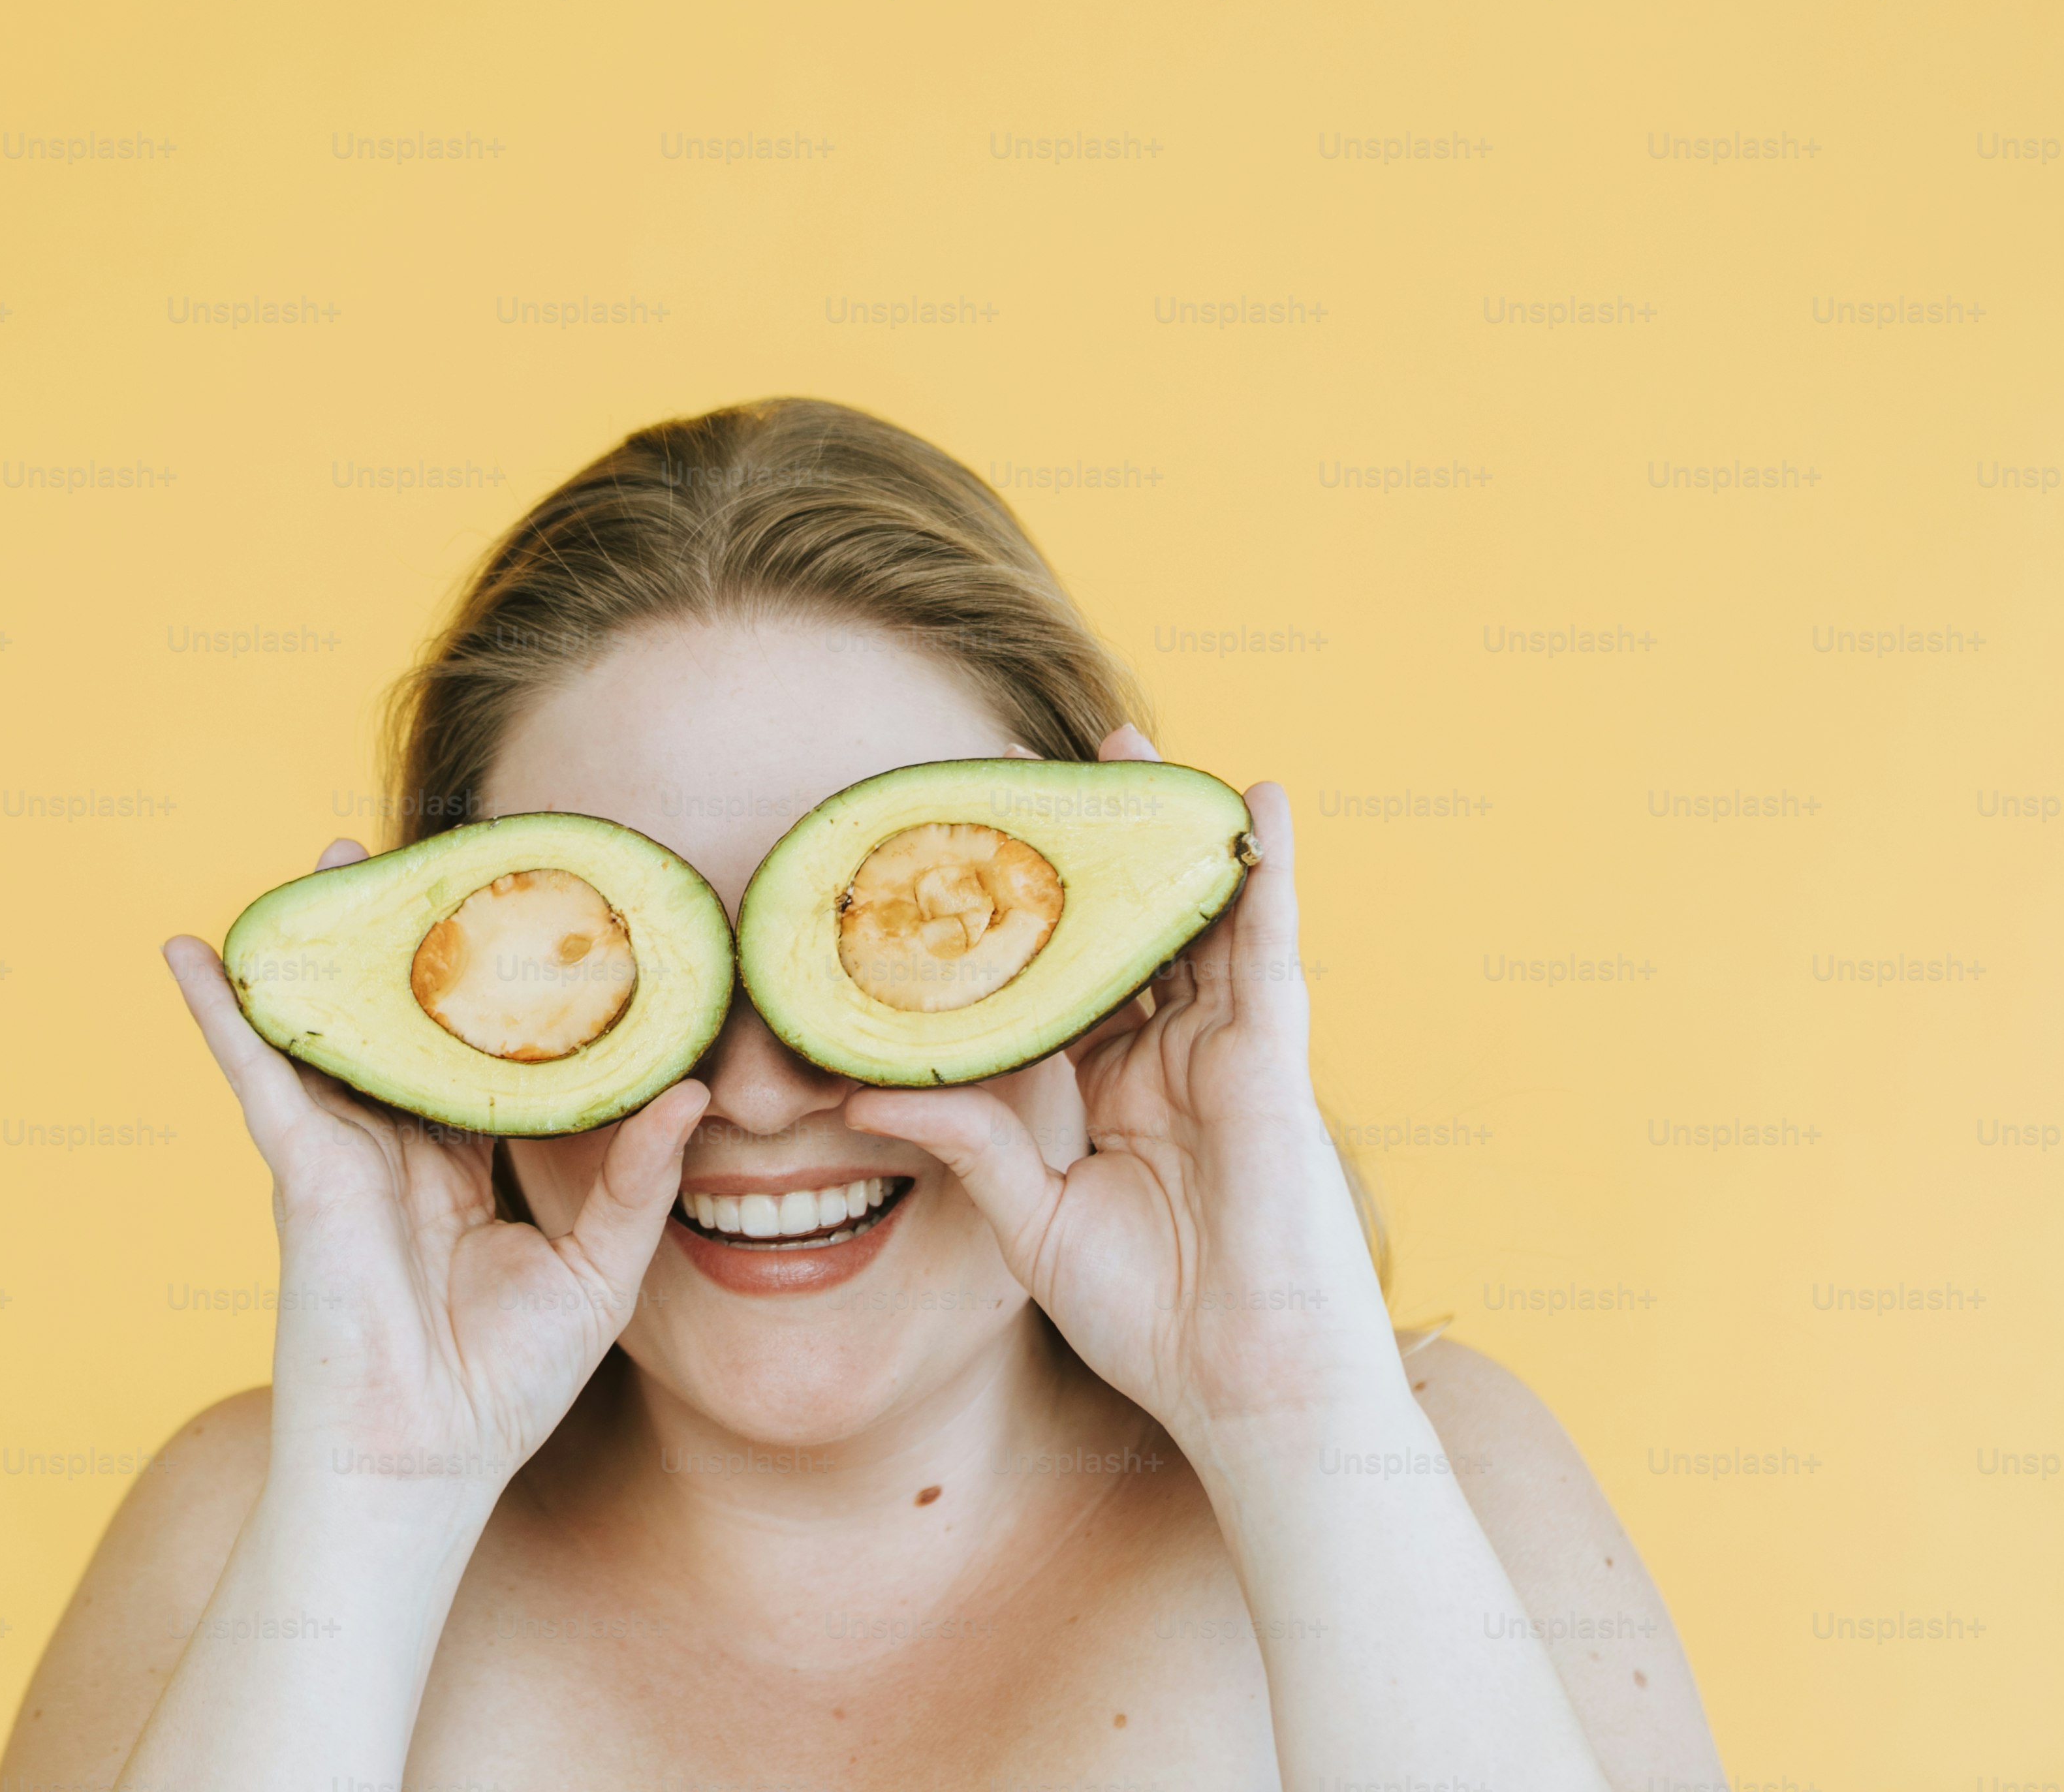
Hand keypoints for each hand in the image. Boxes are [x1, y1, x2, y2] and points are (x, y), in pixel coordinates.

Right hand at [164, 841, 711, 1508]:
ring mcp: (343, 1151)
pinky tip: (192, 952)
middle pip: (398, 1022)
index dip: (493, 989)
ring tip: (326, 860)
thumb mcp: (597, 1272)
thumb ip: (636, 1180)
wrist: (420, 1464)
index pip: (476, 1055)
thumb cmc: (501, 1388)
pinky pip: (255, 1072)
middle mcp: (396, 1147)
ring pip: (330, 1027)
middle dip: (402, 944)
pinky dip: (221, 1012)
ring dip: (321, 946)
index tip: (517, 918)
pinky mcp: (302, 1166)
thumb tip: (692, 1092)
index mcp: (459, 1166)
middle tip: (414, 859)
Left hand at [846, 730, 1403, 1468]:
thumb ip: (967, 1146)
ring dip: (1162, 830)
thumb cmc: (1154, 1322)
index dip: (1018, 918)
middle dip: (1086, 849)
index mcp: (1111, 1091)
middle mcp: (1167, 1057)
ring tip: (1129, 747)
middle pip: (1122, 929)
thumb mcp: (1034, 1222)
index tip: (963, 851)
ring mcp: (1224, 1052)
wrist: (1246, 1389)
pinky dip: (1266, 871)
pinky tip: (1257, 801)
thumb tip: (865, 1092)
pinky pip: (1269, 946)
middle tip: (1032, 767)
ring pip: (1190, 917)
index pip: (1058, 980)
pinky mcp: (1272, 1060)